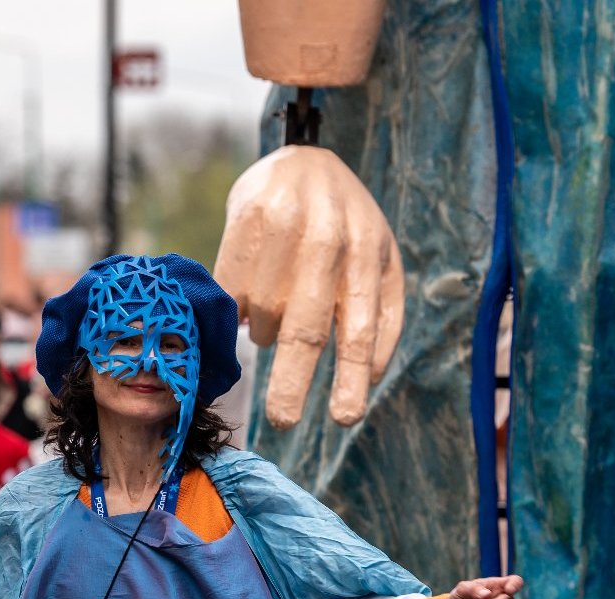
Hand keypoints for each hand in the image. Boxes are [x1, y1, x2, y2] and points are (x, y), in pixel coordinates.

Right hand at [214, 145, 403, 428]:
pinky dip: (239, 309)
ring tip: (275, 313)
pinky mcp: (246, 216)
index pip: (361, 328)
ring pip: (265, 312)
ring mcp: (286, 226)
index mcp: (369, 255)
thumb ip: (381, 313)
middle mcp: (329, 238)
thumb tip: (373, 375)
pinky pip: (233, 288)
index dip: (351, 377)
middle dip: (292, 382)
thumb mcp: (380, 260)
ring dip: (267, 330)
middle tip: (283, 421)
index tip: (343, 418)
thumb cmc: (346, 225)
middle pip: (307, 327)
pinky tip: (249, 300)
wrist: (303, 160)